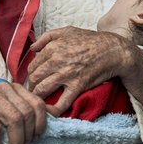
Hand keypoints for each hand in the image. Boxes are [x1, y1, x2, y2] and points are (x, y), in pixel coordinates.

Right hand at [0, 82, 46, 143]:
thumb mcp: (11, 114)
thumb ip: (30, 111)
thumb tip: (57, 114)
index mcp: (15, 87)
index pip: (38, 103)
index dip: (40, 124)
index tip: (34, 139)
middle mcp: (4, 87)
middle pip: (27, 113)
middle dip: (26, 136)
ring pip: (15, 120)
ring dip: (15, 142)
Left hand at [28, 26, 142, 116]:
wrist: (112, 49)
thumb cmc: (89, 39)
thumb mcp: (66, 31)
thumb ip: (46, 37)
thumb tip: (33, 48)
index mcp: (52, 48)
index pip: (32, 66)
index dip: (31, 74)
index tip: (33, 79)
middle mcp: (56, 61)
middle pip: (34, 78)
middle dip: (32, 86)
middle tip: (34, 91)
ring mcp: (66, 75)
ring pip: (42, 90)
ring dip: (37, 97)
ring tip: (38, 100)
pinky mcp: (77, 86)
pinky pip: (61, 102)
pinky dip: (52, 110)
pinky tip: (47, 112)